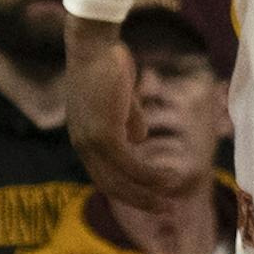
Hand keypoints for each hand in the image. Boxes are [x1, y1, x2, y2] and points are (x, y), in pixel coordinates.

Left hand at [64, 16, 162, 209]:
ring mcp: (90, 140)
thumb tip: (140, 138)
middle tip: (164, 209)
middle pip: (109, 184)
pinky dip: (149, 176)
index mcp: (84, 136)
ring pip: (121, 178)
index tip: (151, 197)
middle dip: (138, 200)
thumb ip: (128, 119)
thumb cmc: (107, 64)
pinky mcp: (103, 134)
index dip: (128, 188)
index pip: (104, 173)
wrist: (96, 44)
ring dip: (148, 192)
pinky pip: (130, 164)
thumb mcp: (120, 98)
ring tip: (171, 199)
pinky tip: (168, 179)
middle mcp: (82, 143)